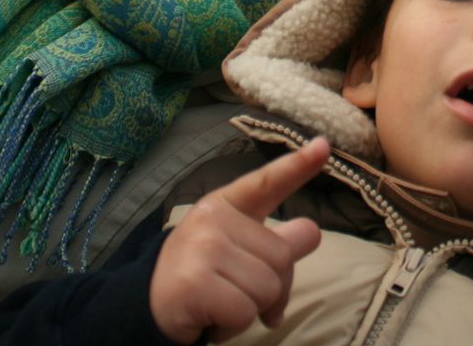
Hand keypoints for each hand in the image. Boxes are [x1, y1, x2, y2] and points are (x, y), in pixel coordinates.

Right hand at [151, 136, 328, 343]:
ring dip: (252, 310)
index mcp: (225, 205)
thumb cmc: (200, 276)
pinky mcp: (196, 283)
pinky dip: (234, 327)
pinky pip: (246, 312)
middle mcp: (213, 218)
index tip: (323, 146)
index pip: (265, 183)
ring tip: (222, 304)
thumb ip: (274, 243)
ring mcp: (203, 248)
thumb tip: (311, 232)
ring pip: (268, 289)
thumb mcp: (237, 252)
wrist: (148, 307)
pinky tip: (211, 319)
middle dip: (271, 290)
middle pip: (282, 258)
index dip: (297, 166)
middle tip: (239, 295)